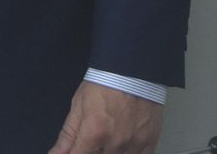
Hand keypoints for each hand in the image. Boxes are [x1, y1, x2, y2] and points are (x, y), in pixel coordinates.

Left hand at [47, 81, 162, 153]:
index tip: (75, 149)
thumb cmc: (104, 85)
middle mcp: (115, 143)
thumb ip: (67, 135)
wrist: (132, 71)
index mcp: (95, 133)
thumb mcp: (78, 106)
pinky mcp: (149, 143)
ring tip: (107, 137)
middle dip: (92, 150)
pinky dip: (127, 153)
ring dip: (108, 152)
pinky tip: (121, 143)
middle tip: (93, 139)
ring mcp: (134, 145)